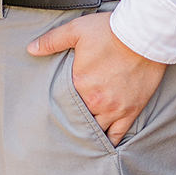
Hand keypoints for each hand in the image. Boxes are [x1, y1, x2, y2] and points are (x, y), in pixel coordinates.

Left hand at [28, 12, 166, 145]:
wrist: (145, 35)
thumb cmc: (110, 31)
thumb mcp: (77, 30)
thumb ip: (52, 41)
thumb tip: (30, 49)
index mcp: (79, 83)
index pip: (63, 101)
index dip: (60, 104)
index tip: (56, 106)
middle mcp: (95, 100)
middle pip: (79, 118)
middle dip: (73, 120)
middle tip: (67, 124)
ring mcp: (114, 108)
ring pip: (96, 129)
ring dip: (89, 131)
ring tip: (82, 135)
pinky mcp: (131, 111)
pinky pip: (118, 134)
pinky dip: (110, 141)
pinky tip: (103, 144)